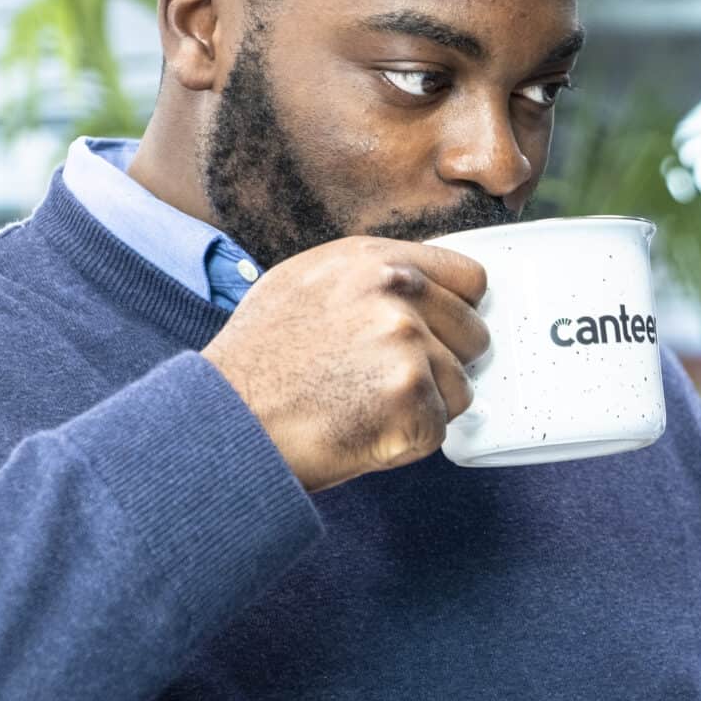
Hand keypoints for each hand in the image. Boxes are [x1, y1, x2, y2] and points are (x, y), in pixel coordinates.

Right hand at [201, 237, 489, 491]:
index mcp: (374, 260)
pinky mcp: (411, 396)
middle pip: (473, 333)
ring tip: (365, 407)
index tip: (438, 334)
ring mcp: (406, 343)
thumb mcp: (305, 284)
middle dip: (442, 363)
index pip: (468, 278)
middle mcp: (396, 291)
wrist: (227, 420)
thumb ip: (369, 281)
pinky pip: (439, 428)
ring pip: (460, 386)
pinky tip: (364, 431)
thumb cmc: (258, 364)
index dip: (456, 313)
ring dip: (424, 406)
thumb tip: (420, 290)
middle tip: (387, 383)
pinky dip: (408, 440)